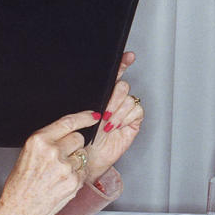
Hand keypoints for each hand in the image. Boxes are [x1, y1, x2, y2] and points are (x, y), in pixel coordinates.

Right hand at [0, 110, 100, 214]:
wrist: (19, 209)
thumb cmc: (21, 183)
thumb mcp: (28, 153)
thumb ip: (49, 140)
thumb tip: (71, 131)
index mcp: (39, 141)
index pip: (68, 122)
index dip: (84, 117)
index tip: (93, 115)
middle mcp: (53, 152)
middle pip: (79, 138)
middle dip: (74, 145)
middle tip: (61, 157)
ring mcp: (66, 167)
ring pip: (82, 155)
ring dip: (75, 162)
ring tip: (58, 173)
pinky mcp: (74, 181)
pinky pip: (84, 171)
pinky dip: (77, 175)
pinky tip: (62, 182)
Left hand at [86, 51, 142, 182]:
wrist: (86, 158)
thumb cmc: (78, 138)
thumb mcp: (77, 114)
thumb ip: (88, 100)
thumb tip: (97, 86)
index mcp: (101, 95)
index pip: (114, 74)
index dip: (122, 63)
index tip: (128, 56)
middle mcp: (114, 101)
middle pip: (121, 85)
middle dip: (112, 98)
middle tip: (103, 112)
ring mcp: (124, 111)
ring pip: (129, 98)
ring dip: (117, 111)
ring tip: (107, 124)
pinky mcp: (133, 121)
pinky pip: (136, 110)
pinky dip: (125, 117)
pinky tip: (115, 126)